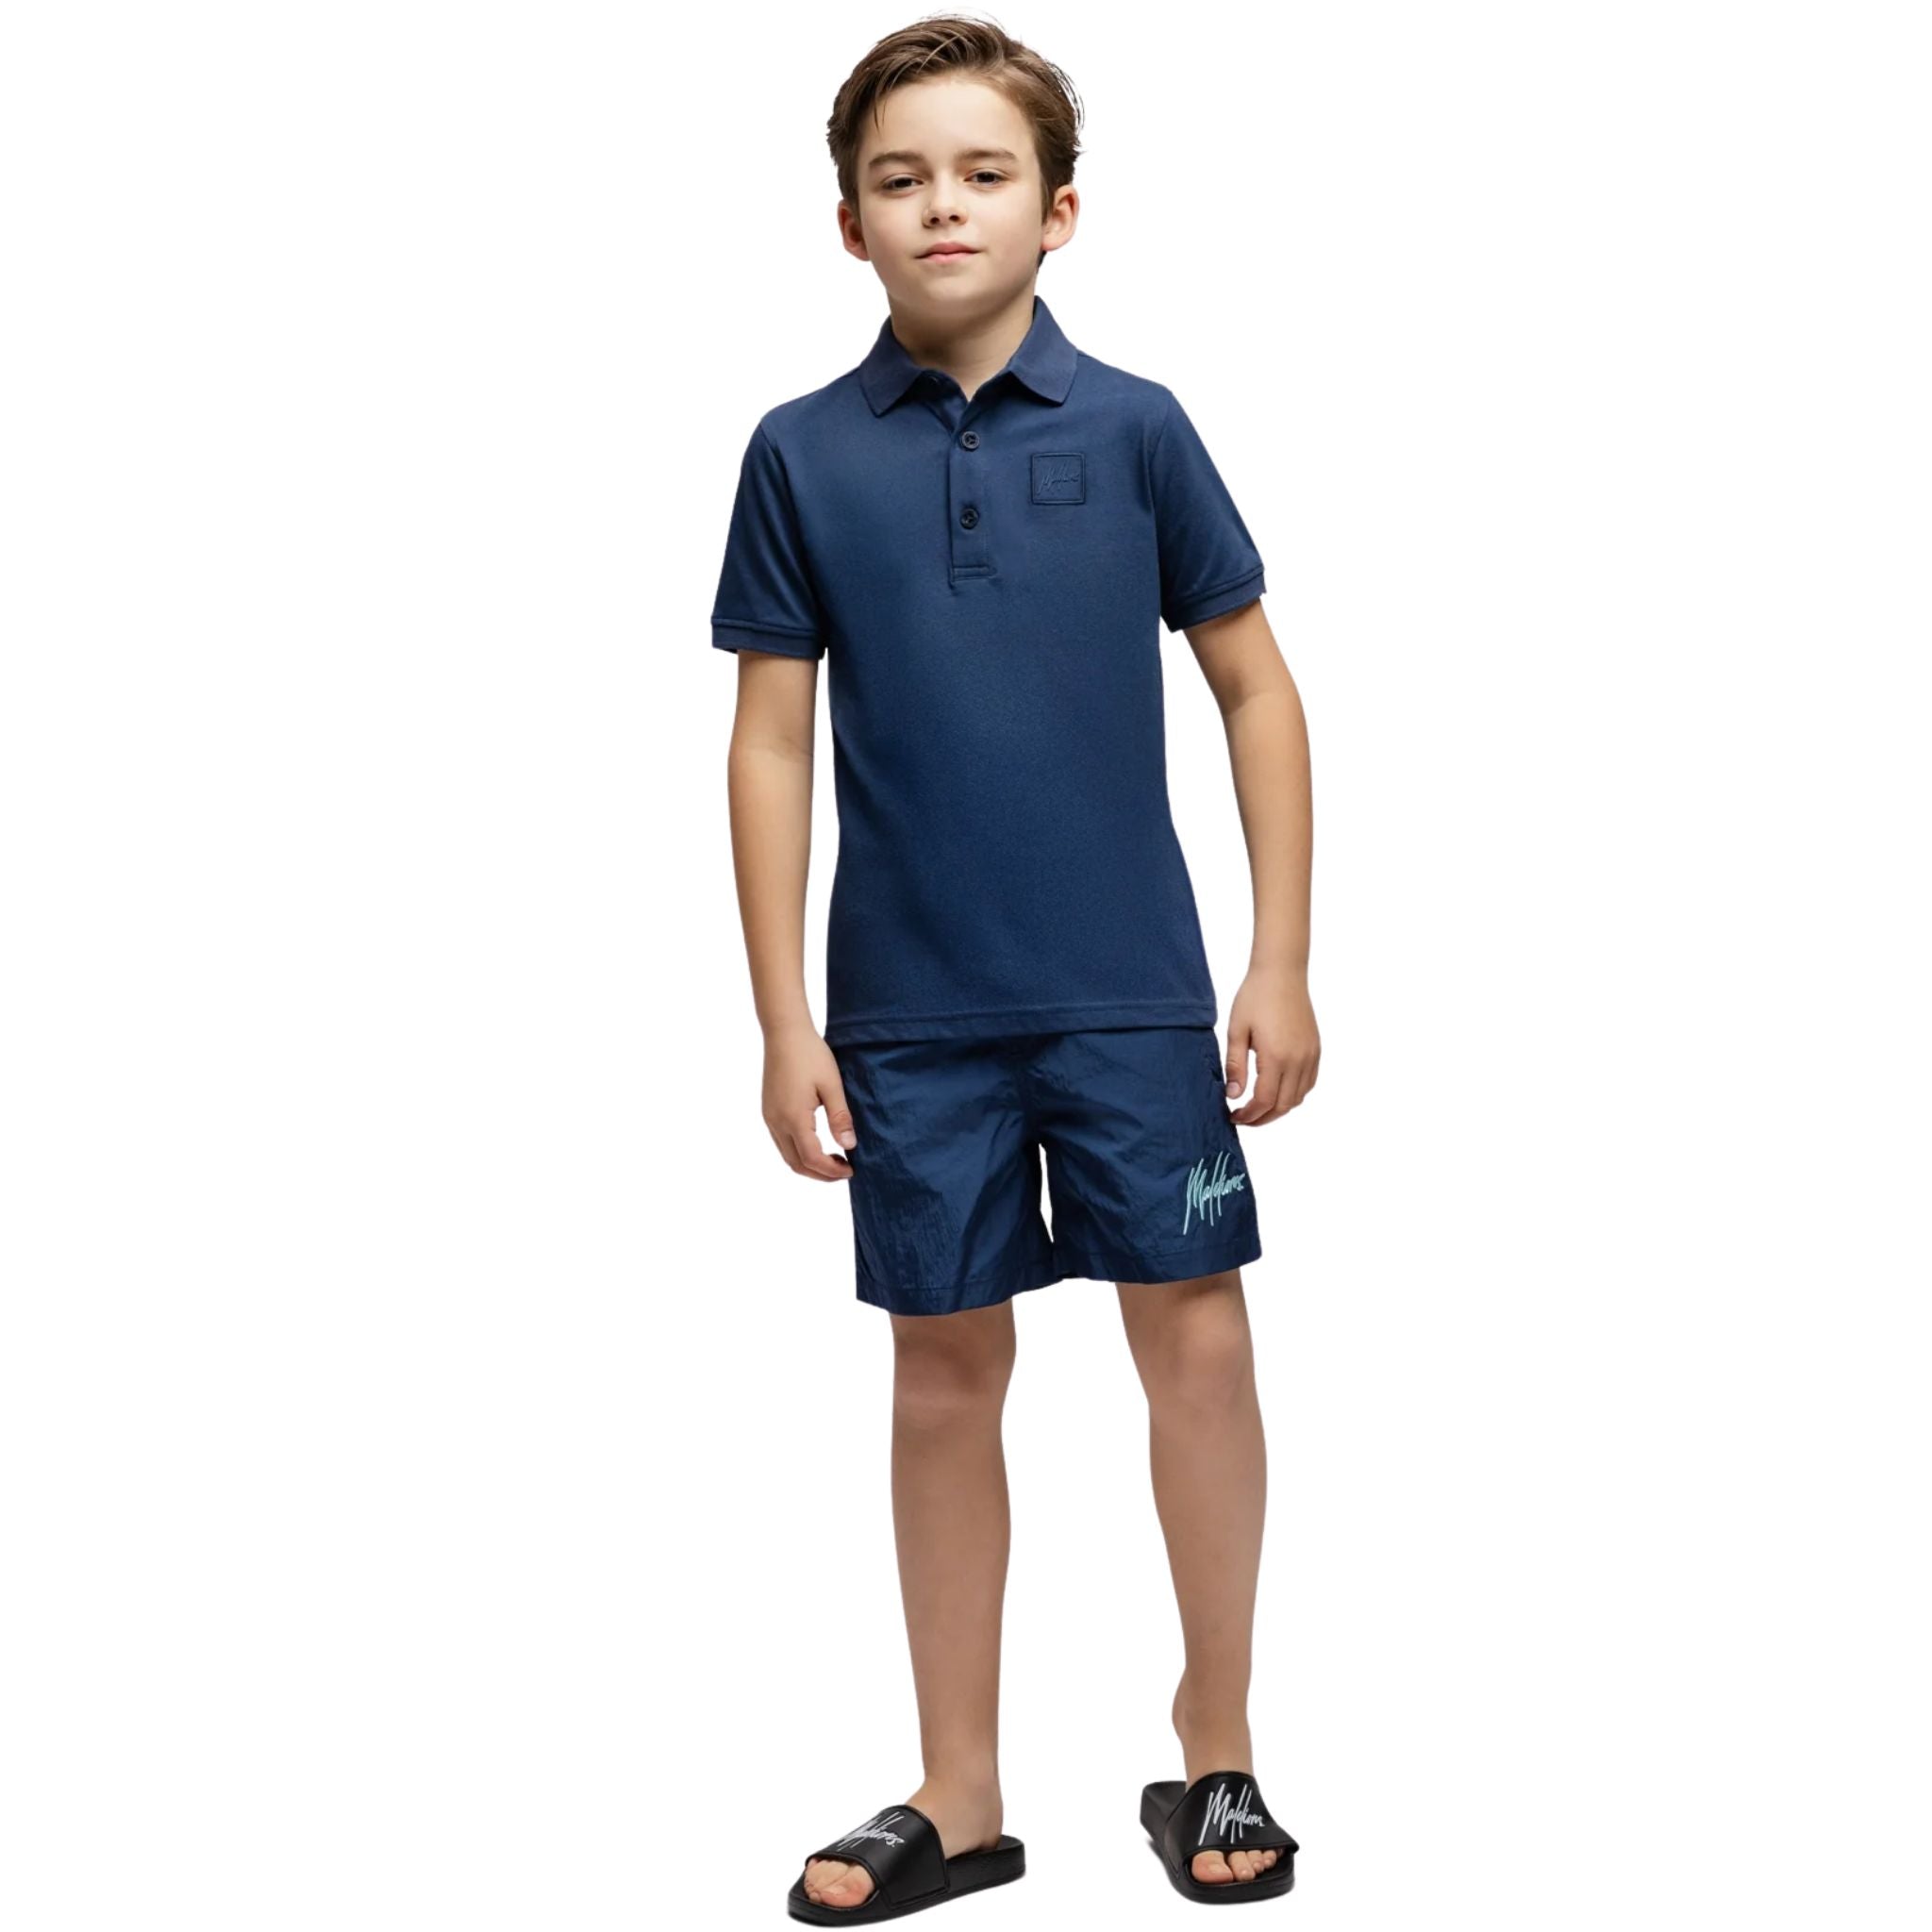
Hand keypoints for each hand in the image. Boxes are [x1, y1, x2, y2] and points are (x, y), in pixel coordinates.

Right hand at [762, 1019, 858, 1178]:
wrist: (784, 1033)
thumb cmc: (811, 1055)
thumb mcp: (832, 1085)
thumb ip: (840, 1118)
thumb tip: (849, 1146)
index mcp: (793, 1117)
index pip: (812, 1158)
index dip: (832, 1170)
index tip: (852, 1170)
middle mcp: (777, 1122)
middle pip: (796, 1164)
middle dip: (820, 1174)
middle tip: (844, 1171)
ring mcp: (769, 1117)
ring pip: (787, 1155)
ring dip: (809, 1164)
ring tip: (834, 1160)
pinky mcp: (768, 1111)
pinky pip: (782, 1142)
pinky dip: (799, 1152)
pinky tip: (817, 1143)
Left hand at [1223, 965, 1319, 1125]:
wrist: (1282, 973)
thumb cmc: (1255, 997)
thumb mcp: (1237, 1030)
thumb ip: (1235, 1066)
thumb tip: (1233, 1095)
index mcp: (1276, 1056)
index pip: (1264, 1100)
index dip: (1249, 1115)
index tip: (1234, 1117)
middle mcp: (1298, 1060)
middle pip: (1283, 1105)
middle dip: (1263, 1118)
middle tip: (1244, 1118)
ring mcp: (1310, 1055)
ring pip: (1298, 1097)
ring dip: (1279, 1108)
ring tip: (1258, 1108)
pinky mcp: (1316, 1049)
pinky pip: (1309, 1083)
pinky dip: (1294, 1094)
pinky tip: (1277, 1091)